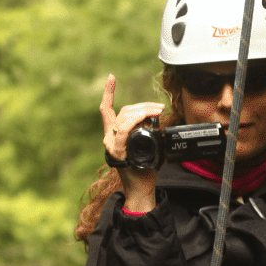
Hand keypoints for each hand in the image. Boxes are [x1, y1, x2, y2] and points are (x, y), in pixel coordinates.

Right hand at [100, 74, 163, 213]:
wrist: (141, 189)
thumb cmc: (144, 168)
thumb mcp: (143, 145)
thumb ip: (142, 130)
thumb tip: (153, 117)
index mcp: (113, 134)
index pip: (107, 110)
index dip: (109, 93)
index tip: (111, 77)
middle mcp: (109, 138)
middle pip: (123, 112)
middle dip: (143, 106)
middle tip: (159, 107)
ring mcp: (111, 145)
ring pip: (125, 118)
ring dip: (144, 111)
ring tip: (158, 111)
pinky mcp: (116, 151)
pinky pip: (124, 130)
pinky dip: (136, 120)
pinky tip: (148, 116)